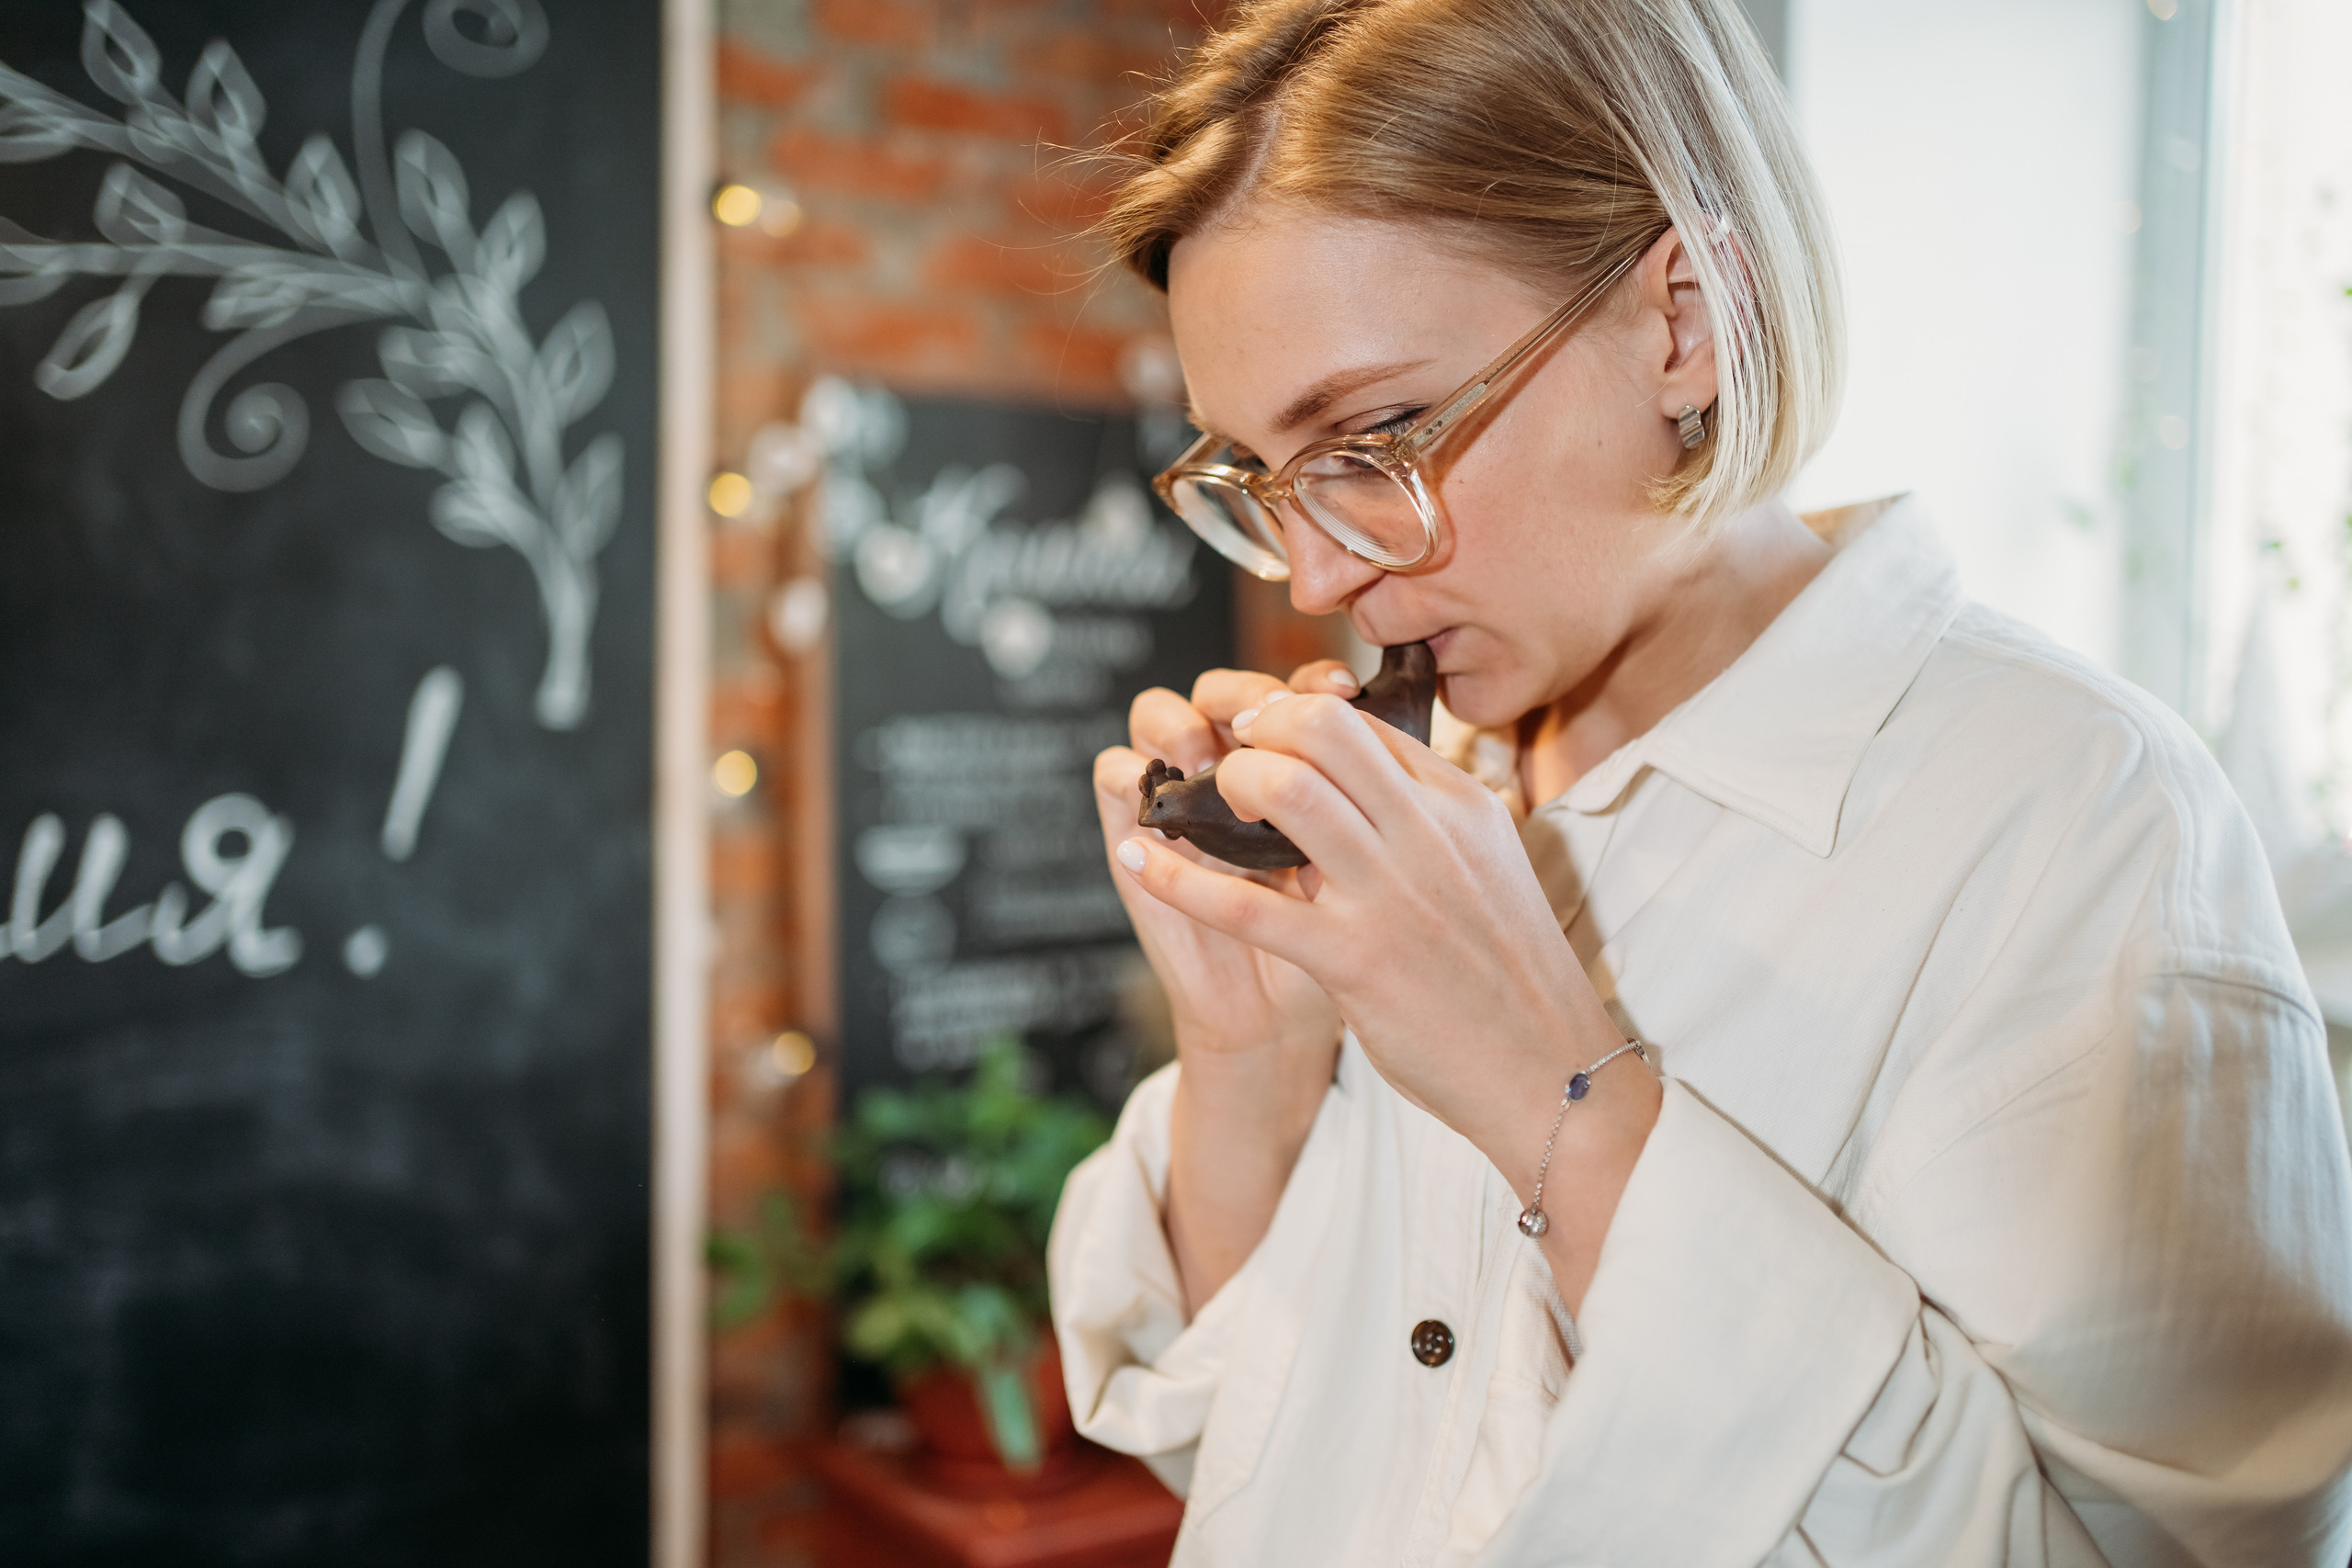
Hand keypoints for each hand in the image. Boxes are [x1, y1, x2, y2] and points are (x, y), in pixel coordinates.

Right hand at [1094, 659, 1364, 1062]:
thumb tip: (1399, 742)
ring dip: (1182, 721)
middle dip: (1247, 688)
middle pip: (1227, 686)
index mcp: (1298, 763)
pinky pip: (1113, 774)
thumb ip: (1371, 806)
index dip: (1316, 680)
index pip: (1297, 692)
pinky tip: (1167, 794)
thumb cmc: (1337, 941)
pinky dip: (1131, 773)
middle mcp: (1232, 768)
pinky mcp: (1131, 830)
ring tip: (1207, 756)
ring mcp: (1179, 796)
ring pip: (1158, 710)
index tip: (1345, 688)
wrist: (1278, 1015)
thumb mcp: (1366, 867)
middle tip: (1269, 718)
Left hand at [1111, 688, 1660, 1311]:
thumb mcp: (1485, 866)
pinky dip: (1179, 877)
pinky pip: (1246, 906)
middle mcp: (1426, 832)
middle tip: (1223, 754)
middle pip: (1320, 729)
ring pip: (1283, 793)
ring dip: (1225, 787)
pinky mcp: (1353, 959)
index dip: (1295, 718)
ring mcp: (1389, 893)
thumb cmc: (1510, 972)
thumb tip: (1351, 795)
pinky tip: (1137, 860)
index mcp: (1459, 804)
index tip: (1260, 735)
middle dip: (1256, 728)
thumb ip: (1425, 821)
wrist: (1552, 1070)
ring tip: (1199, 805)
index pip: (1362, 723)